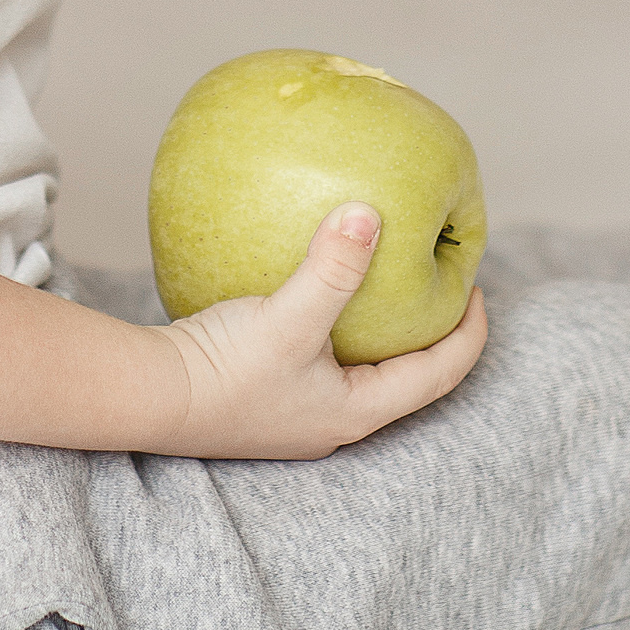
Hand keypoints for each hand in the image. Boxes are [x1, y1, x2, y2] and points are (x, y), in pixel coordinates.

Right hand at [153, 206, 488, 459]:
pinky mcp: (268, 391)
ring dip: (387, 329)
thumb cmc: (224, 370)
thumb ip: (333, 268)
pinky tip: (323, 288)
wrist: (149, 398)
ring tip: (395, 282)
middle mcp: (334, 418)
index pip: (438, 376)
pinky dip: (341, 322)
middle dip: (433, 331)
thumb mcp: (288, 317)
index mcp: (356, 410)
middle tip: (446, 283)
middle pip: (408, 376)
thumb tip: (373, 211)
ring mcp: (299, 409)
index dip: (468, 334)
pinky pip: (325, 354)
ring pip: (366, 367)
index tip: (480, 287)